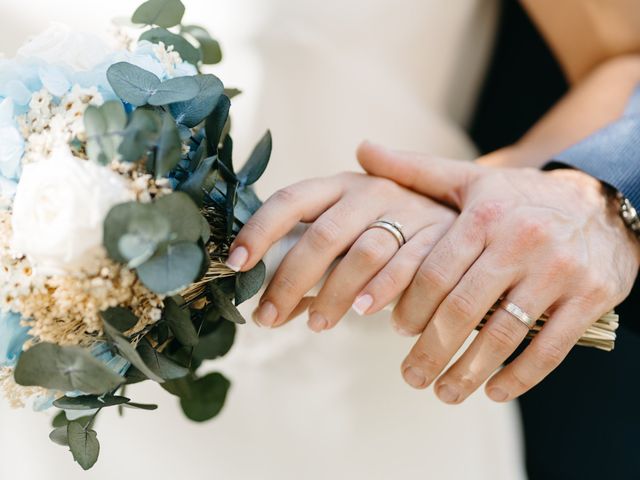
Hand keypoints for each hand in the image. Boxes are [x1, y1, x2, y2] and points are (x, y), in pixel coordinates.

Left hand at [226, 173, 456, 330]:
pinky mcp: (437, 236)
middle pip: (323, 235)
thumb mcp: (349, 228)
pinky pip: (407, 268)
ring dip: (334, 294)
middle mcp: (370, 192)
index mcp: (339, 186)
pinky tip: (364, 314)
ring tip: (315, 325)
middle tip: (267, 318)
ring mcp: (406, 212)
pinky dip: (381, 293)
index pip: (291, 200)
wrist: (461, 215)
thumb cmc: (388, 229)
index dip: (260, 230)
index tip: (236, 264)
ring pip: (363, 254)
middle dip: (290, 280)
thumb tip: (268, 304)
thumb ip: (312, 258)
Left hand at [358, 142, 639, 402]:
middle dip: (431, 351)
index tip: (393, 330)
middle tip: (410, 376)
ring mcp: (558, 271)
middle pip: (463, 310)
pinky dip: (520, 377)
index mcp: (485, 216)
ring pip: (503, 335)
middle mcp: (521, 242)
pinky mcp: (589, 296)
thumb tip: (361, 149)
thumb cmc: (520, 198)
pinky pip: (549, 347)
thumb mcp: (468, 179)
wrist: (601, 201)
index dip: (410, 307)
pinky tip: (495, 392)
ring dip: (468, 372)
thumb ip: (413, 171)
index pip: (435, 272)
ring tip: (444, 393)